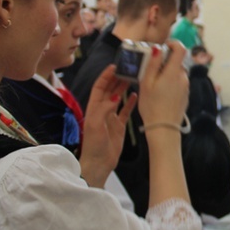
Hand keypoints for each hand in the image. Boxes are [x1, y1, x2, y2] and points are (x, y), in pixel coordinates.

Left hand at [80, 65, 136, 187]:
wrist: (98, 163)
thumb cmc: (93, 145)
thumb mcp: (95, 124)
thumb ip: (104, 108)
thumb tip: (116, 96)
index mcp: (94, 107)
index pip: (99, 87)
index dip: (106, 76)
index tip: (114, 67)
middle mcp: (102, 110)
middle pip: (109, 90)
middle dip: (117, 79)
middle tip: (127, 70)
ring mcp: (111, 117)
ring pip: (118, 98)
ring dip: (124, 88)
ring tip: (133, 78)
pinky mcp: (119, 125)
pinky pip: (125, 111)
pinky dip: (130, 103)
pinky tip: (136, 95)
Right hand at [137, 41, 188, 129]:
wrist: (164, 129)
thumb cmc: (152, 106)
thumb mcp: (146, 83)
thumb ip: (153, 64)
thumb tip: (157, 48)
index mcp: (173, 72)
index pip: (181, 48)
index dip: (172, 43)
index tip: (162, 48)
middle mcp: (183, 78)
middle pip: (177, 61)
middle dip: (165, 62)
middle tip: (151, 71)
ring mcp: (186, 87)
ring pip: (177, 73)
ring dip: (167, 73)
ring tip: (154, 84)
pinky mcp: (185, 95)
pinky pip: (179, 83)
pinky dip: (171, 83)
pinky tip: (161, 94)